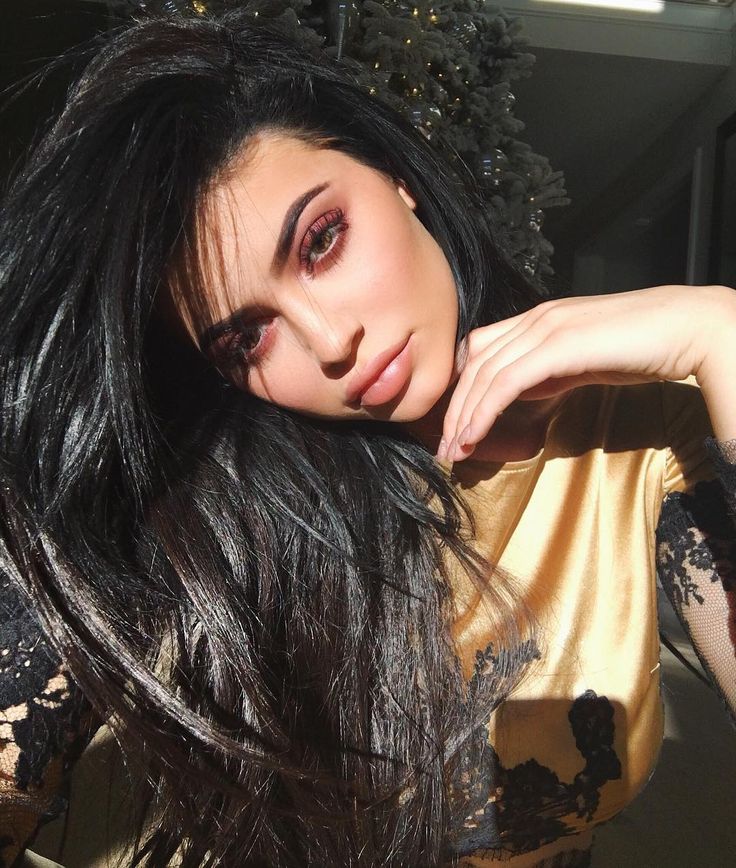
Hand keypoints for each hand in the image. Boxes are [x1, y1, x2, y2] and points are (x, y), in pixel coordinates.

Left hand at [438, 284, 734, 462]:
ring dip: (463, 417)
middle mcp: (534, 318)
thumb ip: (548, 370)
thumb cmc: (642, 347)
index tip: (455, 426)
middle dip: (454, 409)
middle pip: (473, 364)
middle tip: (444, 448)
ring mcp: (545, 328)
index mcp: (538, 319)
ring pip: (483, 374)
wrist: (686, 329)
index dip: (461, 388)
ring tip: (454, 452)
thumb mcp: (581, 360)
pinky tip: (472, 437)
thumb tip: (520, 391)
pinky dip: (483, 412)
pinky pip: (505, 382)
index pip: (480, 350)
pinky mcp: (558, 345)